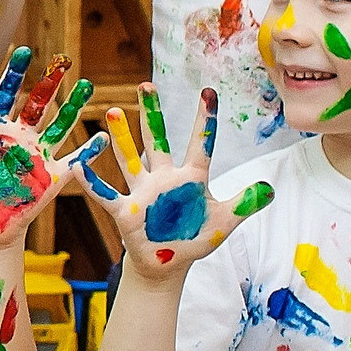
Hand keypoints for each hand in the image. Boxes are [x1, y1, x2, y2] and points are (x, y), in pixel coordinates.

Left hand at [0, 48, 105, 248]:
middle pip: (38, 104)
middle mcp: (18, 140)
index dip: (14, 74)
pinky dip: (89, 150)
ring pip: (60, 126)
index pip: (6, 95)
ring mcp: (36, 158)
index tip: (22, 51)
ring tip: (87, 85)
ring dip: (74, 107)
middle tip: (63, 60)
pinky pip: (74, 162)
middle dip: (49, 83)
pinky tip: (103, 136)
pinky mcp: (50, 179)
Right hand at [89, 84, 270, 279]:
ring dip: (121, 138)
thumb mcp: (224, 222)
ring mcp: (143, 192)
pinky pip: (106, 194)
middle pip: (158, 140)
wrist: (168, 265)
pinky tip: (79, 166)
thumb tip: (271, 189)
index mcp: (191, 178)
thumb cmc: (195, 239)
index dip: (205, 119)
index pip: (200, 143)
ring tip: (112, 112)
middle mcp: (164, 178)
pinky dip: (92, 182)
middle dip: (152, 114)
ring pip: (131, 159)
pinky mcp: (126, 211)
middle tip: (145, 85)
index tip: (208, 91)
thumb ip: (244, 204)